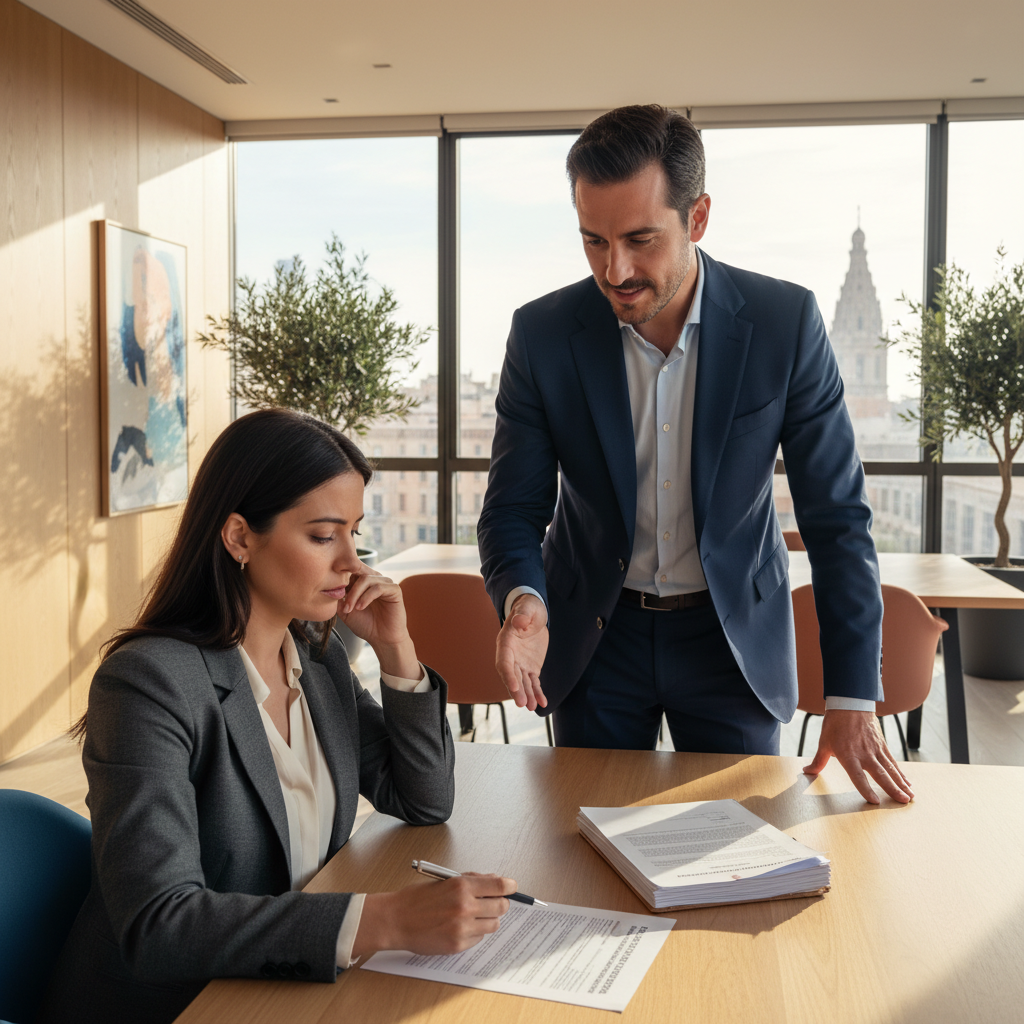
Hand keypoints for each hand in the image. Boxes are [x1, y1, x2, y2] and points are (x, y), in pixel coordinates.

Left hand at [337, 565, 417, 676]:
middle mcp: (375, 579)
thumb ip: (338, 598)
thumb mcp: (346, 611)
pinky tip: (360, 607)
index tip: (332, 590)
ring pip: (366, 579)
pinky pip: (378, 587)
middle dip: (347, 588)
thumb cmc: (366, 625)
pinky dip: (366, 597)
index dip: (340, 578)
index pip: (351, 570)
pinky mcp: (395, 589)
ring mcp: (386, 583)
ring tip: (351, 609)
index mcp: (364, 582)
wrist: (382, 639)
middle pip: (357, 573)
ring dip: (355, 594)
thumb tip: (330, 587)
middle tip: (343, 605)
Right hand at [352, 873, 515, 957]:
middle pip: (501, 906)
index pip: (500, 885)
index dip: (509, 886)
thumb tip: (491, 880)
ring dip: (487, 919)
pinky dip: (474, 934)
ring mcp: (462, 928)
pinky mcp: (458, 945)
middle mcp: (465, 906)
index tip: (512, 887)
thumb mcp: (444, 881)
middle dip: (499, 903)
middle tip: (493, 903)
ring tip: (474, 916)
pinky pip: (478, 939)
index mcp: (462, 886)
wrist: (395, 920)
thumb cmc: (416, 899)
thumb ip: (469, 881)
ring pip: (493, 924)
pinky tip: (460, 928)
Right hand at [495, 594, 548, 710]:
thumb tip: (519, 622)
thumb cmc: (528, 608)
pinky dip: (537, 693)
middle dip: (517, 690)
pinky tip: (542, 703)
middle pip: (512, 676)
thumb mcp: (528, 608)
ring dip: (527, 695)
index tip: (515, 687)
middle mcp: (510, 655)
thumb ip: (523, 615)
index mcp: (506, 642)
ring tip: (532, 707)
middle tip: (522, 704)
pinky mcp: (530, 667)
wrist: (533, 613)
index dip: (508, 675)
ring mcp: (520, 663)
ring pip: (522, 682)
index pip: (504, 662)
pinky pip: (533, 682)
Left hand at [803, 710, 913, 804]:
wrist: (850, 703)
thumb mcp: (824, 743)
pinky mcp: (882, 745)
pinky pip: (893, 761)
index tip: (875, 801)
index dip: (865, 789)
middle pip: (880, 774)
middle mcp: (864, 754)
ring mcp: (875, 749)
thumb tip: (807, 771)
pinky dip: (900, 773)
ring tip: (910, 796)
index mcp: (848, 755)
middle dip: (893, 789)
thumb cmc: (834, 724)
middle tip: (904, 801)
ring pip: (891, 769)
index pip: (857, 776)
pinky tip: (907, 782)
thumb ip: (818, 761)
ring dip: (902, 783)